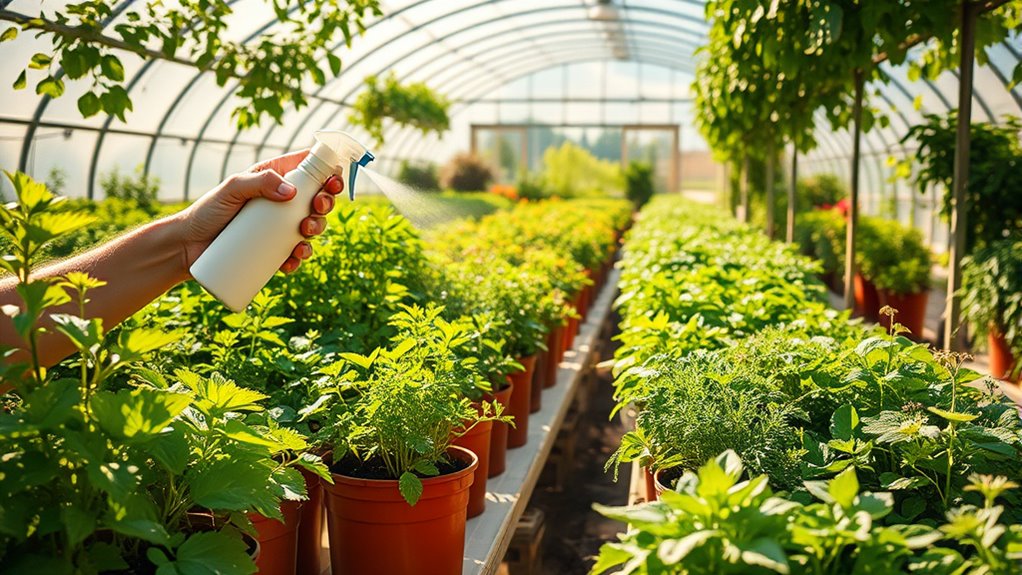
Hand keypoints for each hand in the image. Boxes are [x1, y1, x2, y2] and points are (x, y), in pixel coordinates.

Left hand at [177, 150, 343, 274]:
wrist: (188, 247)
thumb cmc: (207, 211)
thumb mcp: (232, 188)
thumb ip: (259, 182)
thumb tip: (293, 192)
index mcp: (275, 178)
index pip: (309, 169)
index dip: (328, 171)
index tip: (334, 180)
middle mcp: (281, 201)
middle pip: (317, 198)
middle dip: (327, 203)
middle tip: (318, 209)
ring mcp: (279, 227)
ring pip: (311, 226)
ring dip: (318, 229)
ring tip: (305, 234)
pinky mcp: (274, 250)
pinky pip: (296, 253)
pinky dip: (301, 256)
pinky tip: (297, 257)